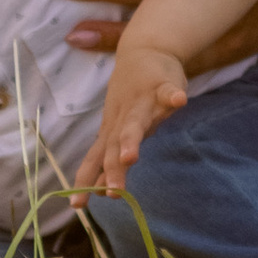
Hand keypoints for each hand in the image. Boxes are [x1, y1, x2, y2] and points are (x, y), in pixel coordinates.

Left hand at [64, 33, 191, 202]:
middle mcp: (123, 119)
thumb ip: (109, 159)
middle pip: (114, 147)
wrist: (145, 51)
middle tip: (113, 192)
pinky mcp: (162, 85)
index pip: (95, 160)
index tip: (78, 205)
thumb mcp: (117, 130)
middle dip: (113, 170)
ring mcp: (142, 102)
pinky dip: (173, 95)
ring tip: (130, 156)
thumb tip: (100, 193)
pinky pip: (168, 91)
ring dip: (131, 140)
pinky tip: (180, 99)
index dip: (87, 181)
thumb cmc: (130, 100)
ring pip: (135, 123)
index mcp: (111, 132)